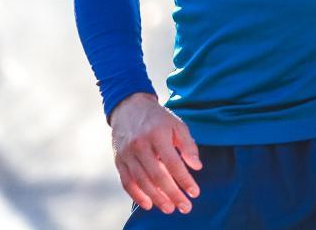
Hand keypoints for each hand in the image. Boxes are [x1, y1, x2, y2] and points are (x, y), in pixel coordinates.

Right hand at [109, 92, 202, 213]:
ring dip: (157, 198)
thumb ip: (188, 145)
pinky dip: (137, 195)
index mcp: (157, 134)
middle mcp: (140, 144)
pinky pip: (127, 182)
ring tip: (170, 208)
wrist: (129, 106)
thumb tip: (197, 167)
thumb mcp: (177, 124)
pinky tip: (149, 204)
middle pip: (157, 175)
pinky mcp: (119, 160)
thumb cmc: (157, 118)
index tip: (194, 192)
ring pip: (142, 181)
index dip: (184, 180)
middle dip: (173, 194)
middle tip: (185, 207)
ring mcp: (127, 153)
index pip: (173, 162)